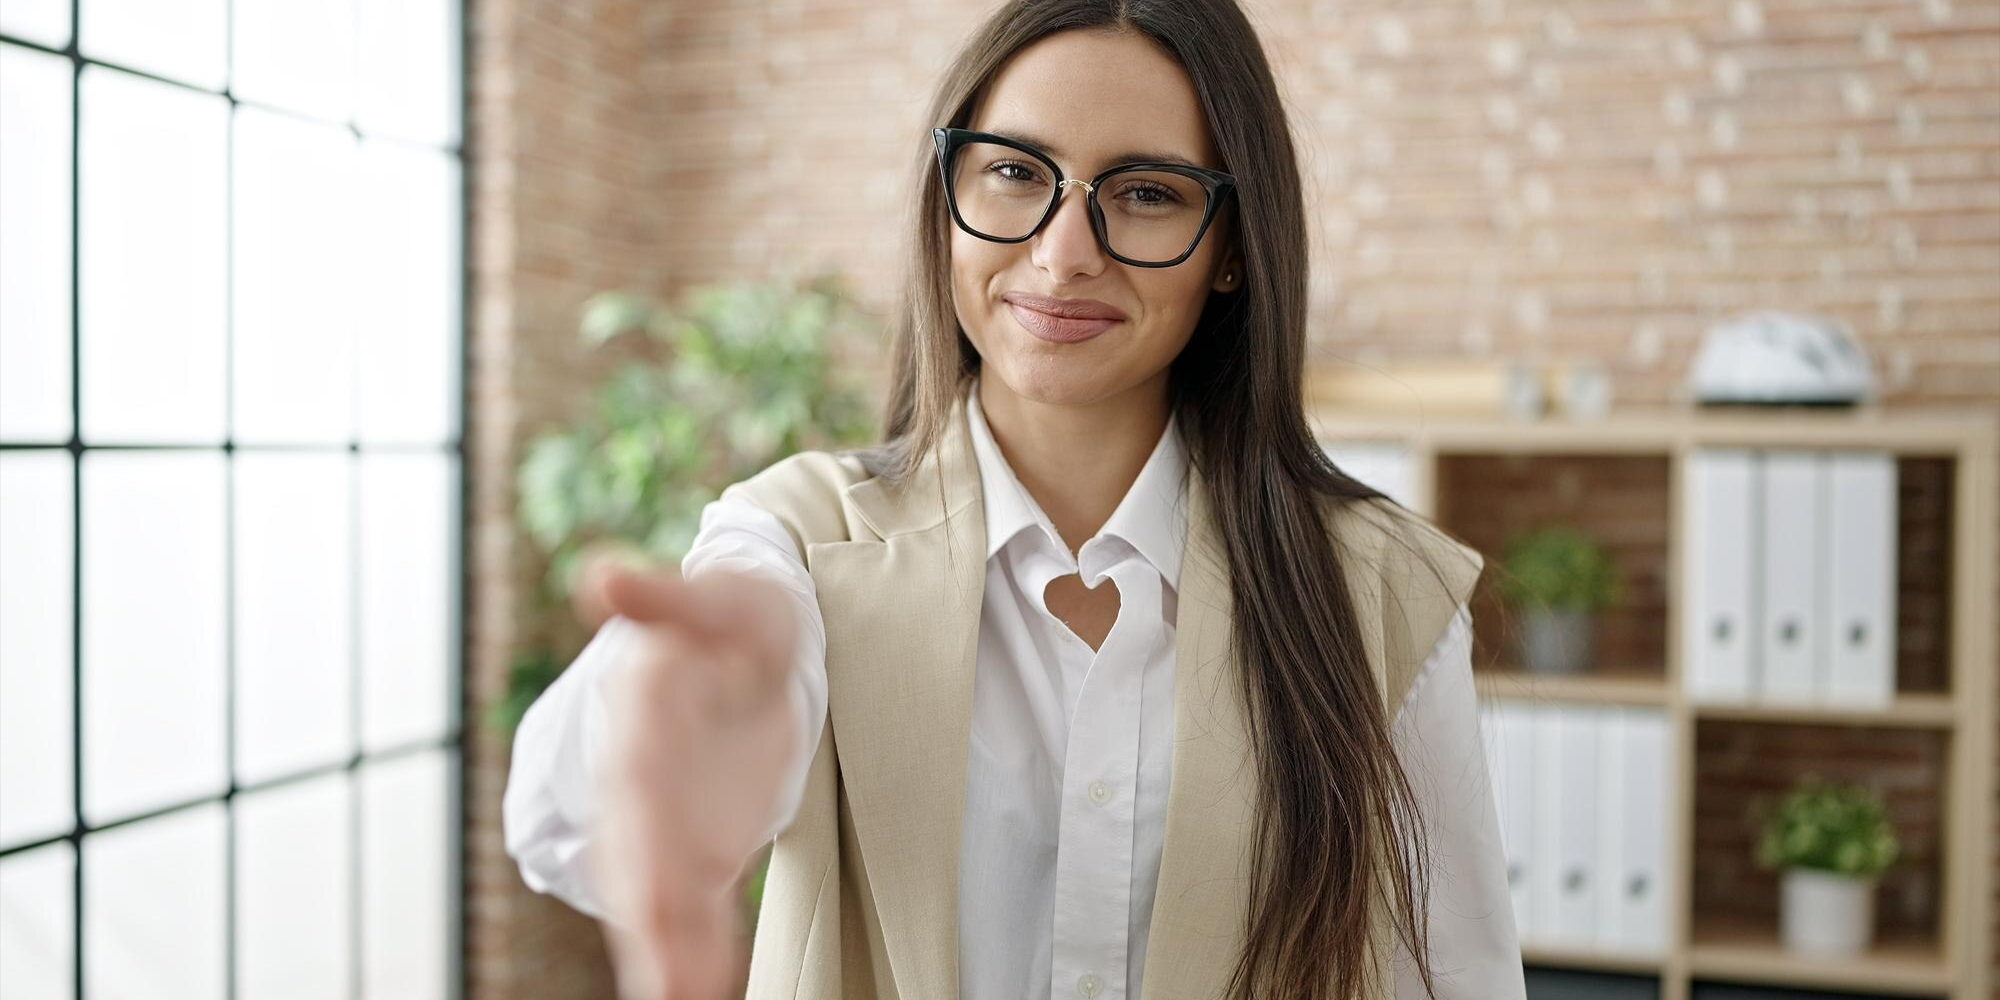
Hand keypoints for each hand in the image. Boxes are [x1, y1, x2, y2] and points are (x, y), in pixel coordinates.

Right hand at [574, 547, 801, 999]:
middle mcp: (642, 787)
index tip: (644, 890)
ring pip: (658, 898)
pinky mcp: (703, 847)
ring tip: (682, 996)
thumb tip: (602, 577)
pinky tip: (703, 991)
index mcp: (641, 725)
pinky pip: (696, 907)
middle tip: (664, 972)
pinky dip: (698, 951)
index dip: (638, 837)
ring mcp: (669, 825)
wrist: (748, 639)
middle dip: (648, 919)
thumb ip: (665, 597)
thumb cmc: (731, 615)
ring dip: (667, 951)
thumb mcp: (715, 598)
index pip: (634, 785)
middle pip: (636, 859)